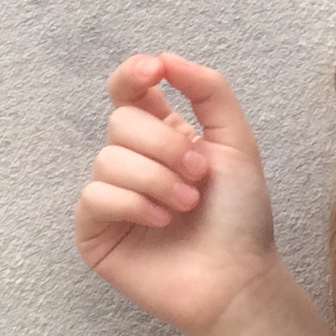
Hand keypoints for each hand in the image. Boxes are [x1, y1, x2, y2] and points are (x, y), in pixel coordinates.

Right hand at [77, 53, 283, 335]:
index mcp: (161, 135)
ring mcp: (110, 196)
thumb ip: (208, 91)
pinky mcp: (95, 231)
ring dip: (156, 180)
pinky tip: (161, 224)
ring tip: (185, 207)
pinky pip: (95, 196)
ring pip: (107, 159)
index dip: (132, 75)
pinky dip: (134, 205)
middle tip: (199, 176)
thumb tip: (166, 58)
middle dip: (165, 146)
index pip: (127, 91)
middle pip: (120, 122)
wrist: (238, 277)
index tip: (154, 72)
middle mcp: (132, 161)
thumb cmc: (240, 216)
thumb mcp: (236, 141)